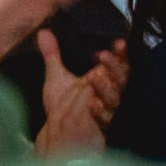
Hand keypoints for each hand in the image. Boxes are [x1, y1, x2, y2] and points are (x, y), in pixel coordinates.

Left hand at [32, 30, 126, 156]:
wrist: (59, 133)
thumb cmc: (63, 105)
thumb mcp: (56, 77)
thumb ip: (52, 54)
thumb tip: (42, 33)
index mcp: (105, 80)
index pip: (119, 65)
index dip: (121, 55)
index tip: (117, 43)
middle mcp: (112, 94)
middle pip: (122, 79)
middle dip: (115, 67)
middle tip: (103, 56)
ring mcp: (111, 111)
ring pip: (117, 98)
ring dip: (106, 88)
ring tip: (93, 77)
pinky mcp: (107, 127)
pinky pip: (108, 119)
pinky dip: (101, 111)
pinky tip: (92, 103)